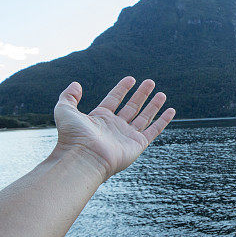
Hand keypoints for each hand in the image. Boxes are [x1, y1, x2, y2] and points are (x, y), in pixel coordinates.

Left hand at [53, 77, 174, 179]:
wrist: (83, 157)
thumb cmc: (73, 136)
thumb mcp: (65, 110)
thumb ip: (69, 96)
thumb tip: (76, 84)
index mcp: (100, 118)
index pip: (114, 99)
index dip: (122, 89)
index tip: (131, 79)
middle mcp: (115, 127)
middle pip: (132, 107)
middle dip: (141, 94)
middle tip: (150, 82)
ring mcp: (127, 136)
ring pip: (144, 117)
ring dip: (153, 105)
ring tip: (161, 93)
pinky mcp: (137, 144)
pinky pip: (153, 130)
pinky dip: (163, 121)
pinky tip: (170, 110)